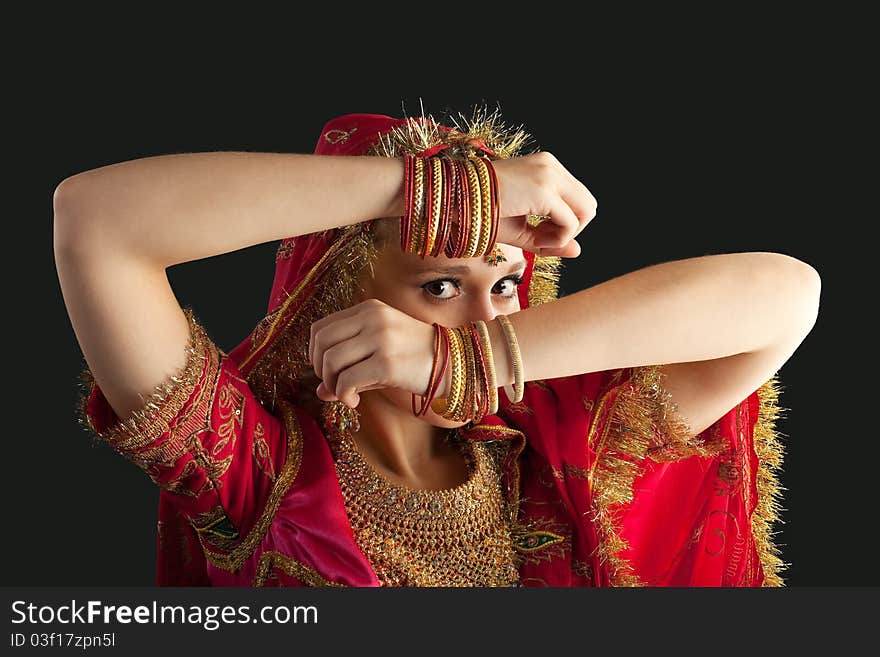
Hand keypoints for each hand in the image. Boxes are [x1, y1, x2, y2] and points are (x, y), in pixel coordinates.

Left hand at [308, 298, 436, 407]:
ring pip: (331, 361)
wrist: (454, 364)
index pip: (321, 328)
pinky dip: (344, 395)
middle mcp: (373, 318)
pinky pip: (347, 380)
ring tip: (346, 394)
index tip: (327, 371)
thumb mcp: (378, 353)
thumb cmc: (414, 359)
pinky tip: (355, 402)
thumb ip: (348, 366)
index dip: (314, 353)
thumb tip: (319, 391)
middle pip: (321, 342)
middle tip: (333, 385)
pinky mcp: (387, 363)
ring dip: (332, 384)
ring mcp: (380, 339)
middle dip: (319, 368)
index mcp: (369, 309)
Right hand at [491, 151, 597, 257]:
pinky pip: (569, 223)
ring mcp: (549, 175)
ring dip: (566, 234)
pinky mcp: (543, 191)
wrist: (454, 201)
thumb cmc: (481, 213)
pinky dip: (558, 239)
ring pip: (585, 212)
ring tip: (539, 240)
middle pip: (589, 205)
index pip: (578, 198)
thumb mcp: (522, 230)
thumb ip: (551, 239)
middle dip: (573, 229)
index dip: (567, 223)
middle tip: (545, 240)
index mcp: (546, 166)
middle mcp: (551, 165)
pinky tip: (536, 240)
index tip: (541, 234)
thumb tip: (578, 251)